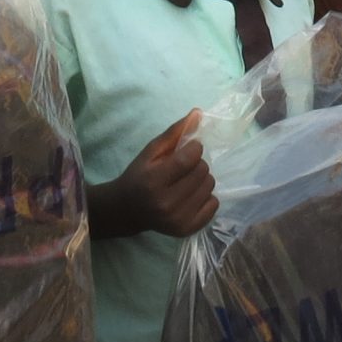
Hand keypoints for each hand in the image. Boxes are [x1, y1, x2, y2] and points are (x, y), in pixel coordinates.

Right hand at [100, 112, 216, 238]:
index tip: (189, 148)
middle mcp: (166, 203)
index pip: (189, 159)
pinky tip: (192, 195)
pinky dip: (207, 196)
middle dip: (197, 163)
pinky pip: (214, 205)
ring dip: (202, 179)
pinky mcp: (187, 229)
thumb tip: (199, 113)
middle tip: (184, 167)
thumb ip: (175, 132)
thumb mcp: (151, 151)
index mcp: (154, 181)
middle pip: (202, 172)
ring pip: (210, 186)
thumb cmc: (139, 176)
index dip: (195, 148)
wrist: (127, 210)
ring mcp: (178, 219)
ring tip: (187, 181)